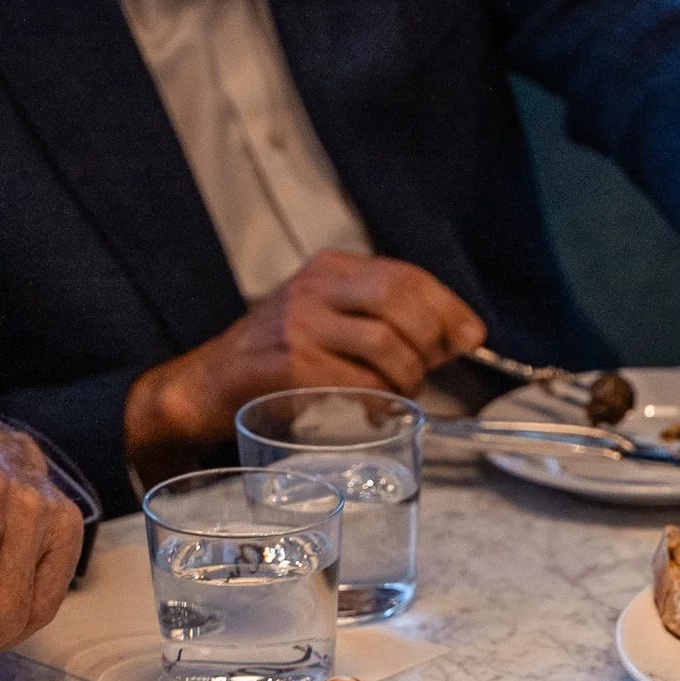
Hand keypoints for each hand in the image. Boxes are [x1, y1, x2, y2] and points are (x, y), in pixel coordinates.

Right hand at [124, 250, 484, 480]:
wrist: (208, 384)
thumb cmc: (277, 357)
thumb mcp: (328, 319)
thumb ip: (384, 320)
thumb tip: (457, 336)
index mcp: (330, 268)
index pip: (405, 276)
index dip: (447, 307)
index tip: (471, 335)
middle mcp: (315, 287)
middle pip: (402, 303)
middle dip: (430, 342)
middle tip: (428, 371)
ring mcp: (300, 324)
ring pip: (387, 345)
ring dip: (408, 378)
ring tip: (401, 395)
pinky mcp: (290, 364)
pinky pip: (360, 383)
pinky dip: (381, 402)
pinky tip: (379, 412)